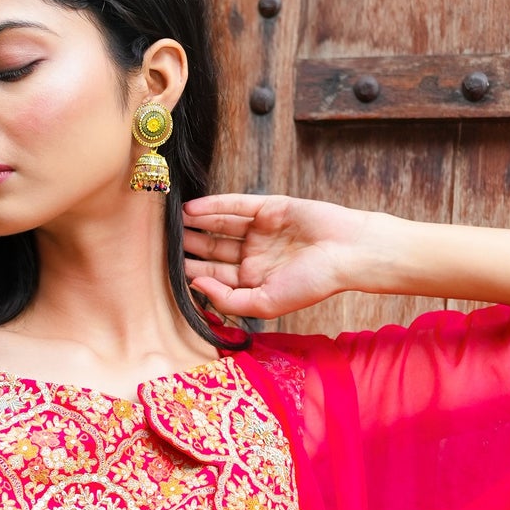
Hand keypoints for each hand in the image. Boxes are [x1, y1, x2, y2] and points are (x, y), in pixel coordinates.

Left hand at [182, 194, 379, 318]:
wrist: (349, 253)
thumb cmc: (314, 283)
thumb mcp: (266, 302)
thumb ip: (229, 299)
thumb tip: (195, 286)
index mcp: (255, 280)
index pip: (215, 275)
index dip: (191, 271)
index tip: (163, 270)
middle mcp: (255, 255)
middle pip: (213, 249)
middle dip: (189, 246)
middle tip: (160, 242)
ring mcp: (262, 230)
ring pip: (220, 226)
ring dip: (196, 224)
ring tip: (170, 223)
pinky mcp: (269, 207)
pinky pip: (235, 206)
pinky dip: (213, 206)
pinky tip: (191, 209)